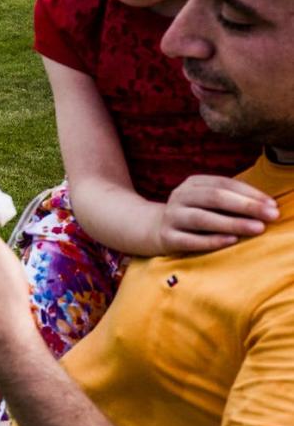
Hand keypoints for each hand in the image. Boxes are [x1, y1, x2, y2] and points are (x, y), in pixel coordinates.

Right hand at [157, 174, 276, 253]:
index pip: (223, 183)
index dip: (249, 193)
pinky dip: (212, 240)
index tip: (272, 205)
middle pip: (214, 197)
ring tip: (257, 228)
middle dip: (246, 206)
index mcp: (192, 184)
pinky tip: (232, 241)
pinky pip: (190, 240)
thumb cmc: (194, 215)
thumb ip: (230, 200)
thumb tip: (268, 206)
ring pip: (202, 218)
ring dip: (232, 223)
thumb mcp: (206, 201)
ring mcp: (171, 217)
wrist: (154, 229)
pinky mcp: (167, 237)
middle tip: (271, 215)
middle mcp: (179, 196)